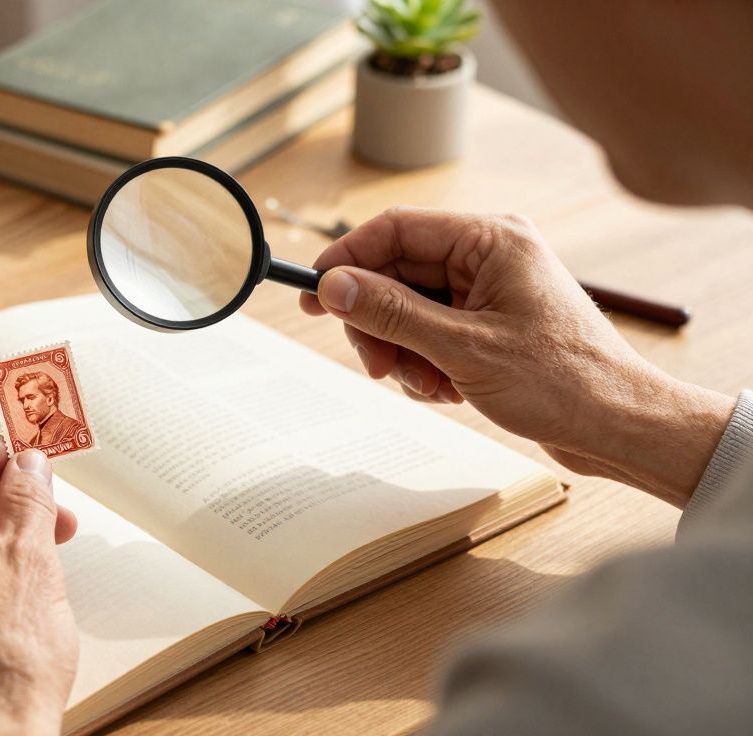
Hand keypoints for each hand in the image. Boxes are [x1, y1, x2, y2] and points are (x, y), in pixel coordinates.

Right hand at [299, 206, 733, 505]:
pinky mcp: (487, 324)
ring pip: (406, 309)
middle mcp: (487, 256)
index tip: (313, 295)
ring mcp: (487, 291)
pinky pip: (428, 333)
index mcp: (491, 239)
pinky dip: (424, 364)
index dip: (346, 261)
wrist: (618, 425)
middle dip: (378, 323)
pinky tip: (448, 389)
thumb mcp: (462, 348)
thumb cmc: (564, 381)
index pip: (394, 230)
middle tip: (377, 365)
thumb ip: (391, 312)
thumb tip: (334, 286)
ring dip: (402, 352)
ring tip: (430, 385)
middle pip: (394, 273)